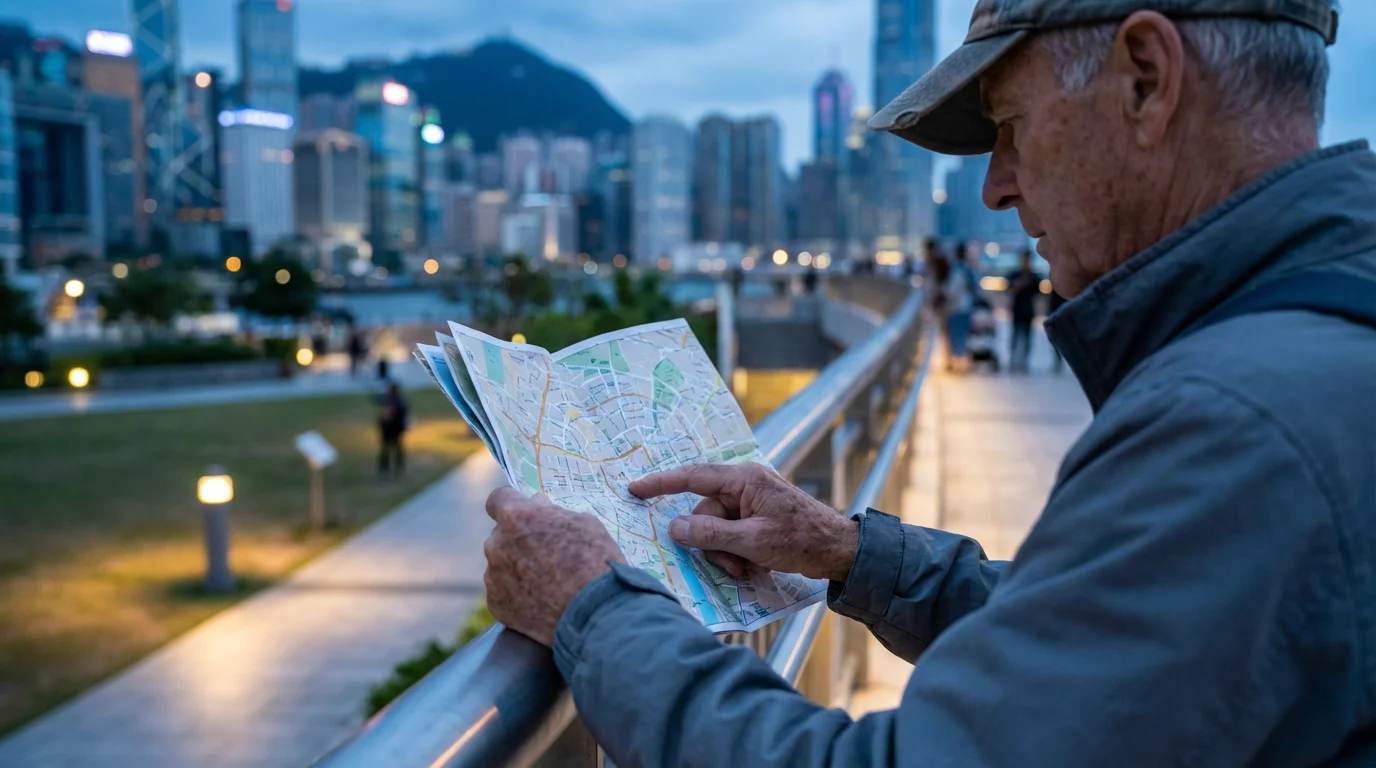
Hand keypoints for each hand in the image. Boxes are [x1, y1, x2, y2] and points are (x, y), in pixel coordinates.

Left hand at [483, 487, 625, 645]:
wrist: (595, 613)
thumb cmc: (595, 561)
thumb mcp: (583, 522)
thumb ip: (552, 513)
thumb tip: (537, 507)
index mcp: (516, 518)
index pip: (498, 499)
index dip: (511, 504)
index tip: (523, 513)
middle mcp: (496, 545)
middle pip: (502, 535)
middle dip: (519, 540)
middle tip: (546, 554)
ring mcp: (493, 577)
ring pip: (501, 565)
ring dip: (518, 569)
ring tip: (548, 583)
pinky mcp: (496, 605)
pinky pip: (503, 592)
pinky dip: (518, 594)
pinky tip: (542, 601)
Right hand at [629, 463, 858, 582]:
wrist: (839, 551)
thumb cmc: (801, 540)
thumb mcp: (752, 541)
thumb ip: (710, 534)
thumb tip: (674, 528)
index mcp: (743, 479)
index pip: (692, 477)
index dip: (661, 484)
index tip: (635, 490)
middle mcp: (744, 486)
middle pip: (704, 515)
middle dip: (714, 544)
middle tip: (735, 565)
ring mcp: (751, 502)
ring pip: (716, 530)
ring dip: (728, 554)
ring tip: (751, 568)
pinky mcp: (756, 518)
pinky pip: (731, 535)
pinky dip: (739, 553)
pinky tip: (758, 564)